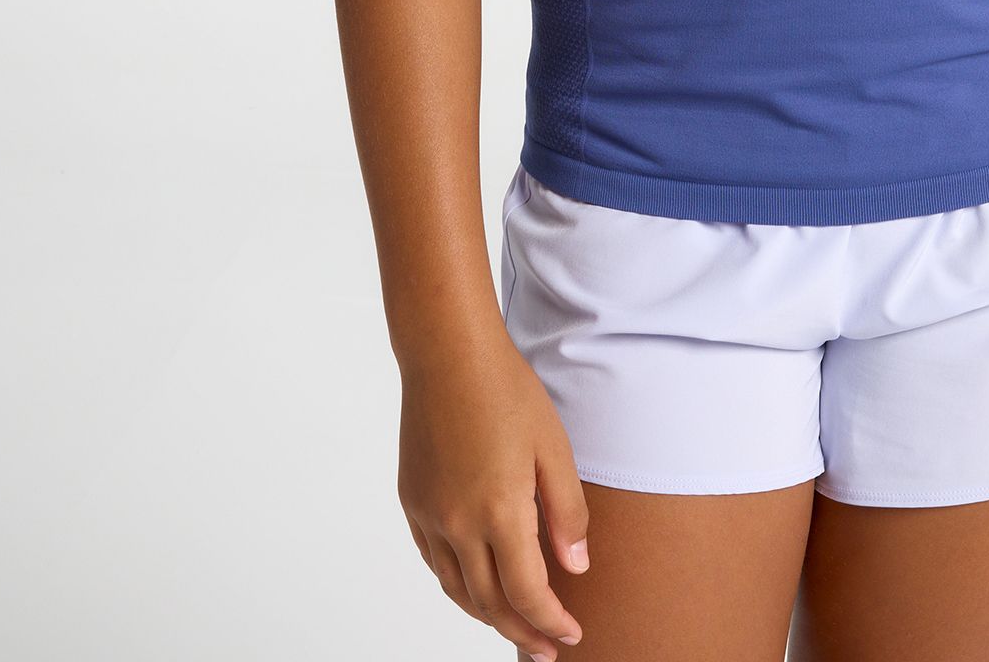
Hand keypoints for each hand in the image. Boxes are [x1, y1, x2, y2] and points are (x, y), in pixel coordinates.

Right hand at [396, 330, 589, 654]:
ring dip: (488, 616)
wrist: (448, 354)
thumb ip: (566, 513)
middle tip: (546, 649)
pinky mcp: (413, 502)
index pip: (527, 592)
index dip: (550, 621)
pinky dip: (459, 585)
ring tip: (516, 626)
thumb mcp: (554, 448)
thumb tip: (575, 568)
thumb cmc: (506, 391)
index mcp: (499, 511)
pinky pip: (435, 562)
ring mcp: (430, 516)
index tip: (571, 635)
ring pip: (457, 589)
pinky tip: (478, 584)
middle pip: (489, 604)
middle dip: (521, 632)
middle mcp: (457, 524)